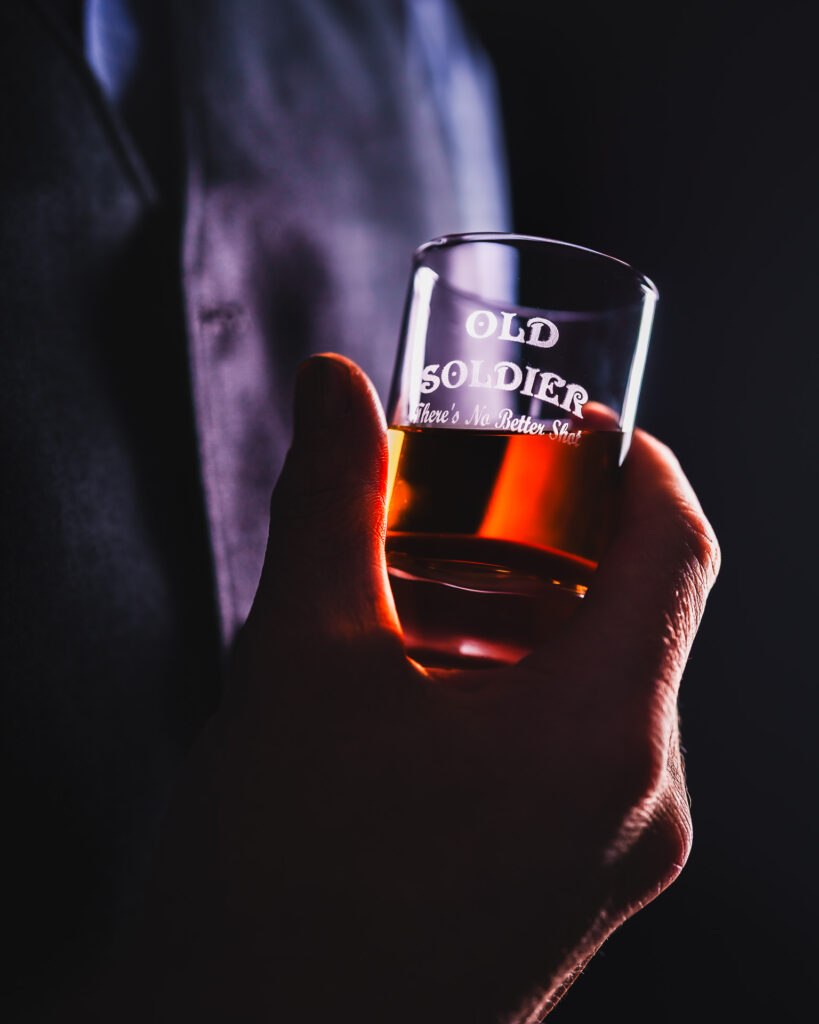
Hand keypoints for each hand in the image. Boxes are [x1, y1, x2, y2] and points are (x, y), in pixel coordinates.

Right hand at [117, 354, 718, 1022]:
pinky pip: (584, 758)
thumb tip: (333, 388)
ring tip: (423, 594)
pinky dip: (525, 692)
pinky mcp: (574, 897)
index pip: (678, 550)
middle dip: (557, 541)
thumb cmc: (273, 879)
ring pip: (608, 688)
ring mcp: (614, 864)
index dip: (641, 466)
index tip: (584, 429)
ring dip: (530, 617)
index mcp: (600, 734)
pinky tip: (428, 688)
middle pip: (640, 616)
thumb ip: (331, 502)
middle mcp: (638, 805)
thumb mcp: (302, 660)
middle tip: (466, 506)